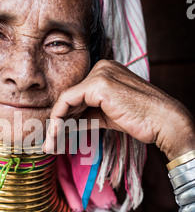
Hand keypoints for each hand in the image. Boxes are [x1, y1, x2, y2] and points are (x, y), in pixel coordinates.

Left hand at [43, 60, 194, 160]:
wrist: (162, 121)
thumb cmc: (141, 119)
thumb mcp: (107, 116)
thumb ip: (87, 116)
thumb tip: (66, 126)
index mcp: (105, 71)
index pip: (76, 95)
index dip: (63, 117)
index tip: (55, 136)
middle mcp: (101, 67)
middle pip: (69, 97)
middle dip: (57, 123)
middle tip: (49, 143)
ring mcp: (100, 73)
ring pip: (65, 100)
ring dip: (55, 125)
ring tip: (50, 144)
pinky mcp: (98, 84)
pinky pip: (67, 101)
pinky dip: (59, 119)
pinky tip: (56, 134)